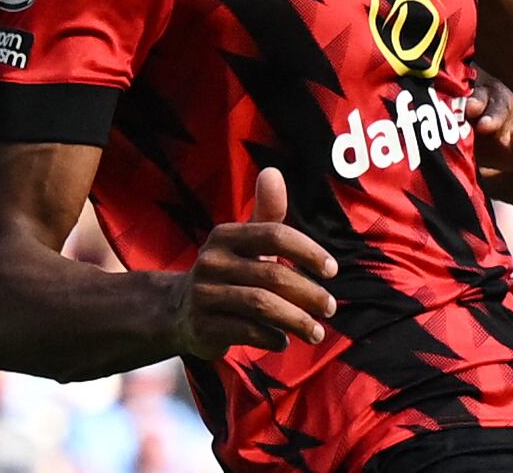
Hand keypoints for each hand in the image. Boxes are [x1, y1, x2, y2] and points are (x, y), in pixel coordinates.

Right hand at [165, 168, 338, 357]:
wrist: (179, 311)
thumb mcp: (247, 239)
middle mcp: (211, 263)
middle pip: (272, 276)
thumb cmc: (230, 269)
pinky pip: (246, 331)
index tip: (333, 270)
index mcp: (225, 236)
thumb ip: (267, 211)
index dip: (308, 251)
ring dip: (296, 320)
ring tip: (317, 332)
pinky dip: (271, 337)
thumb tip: (273, 171)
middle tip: (331, 307)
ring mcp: (203, 296)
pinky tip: (284, 340)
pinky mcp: (201, 327)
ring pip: (261, 306)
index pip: (274, 235)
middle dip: (308, 293)